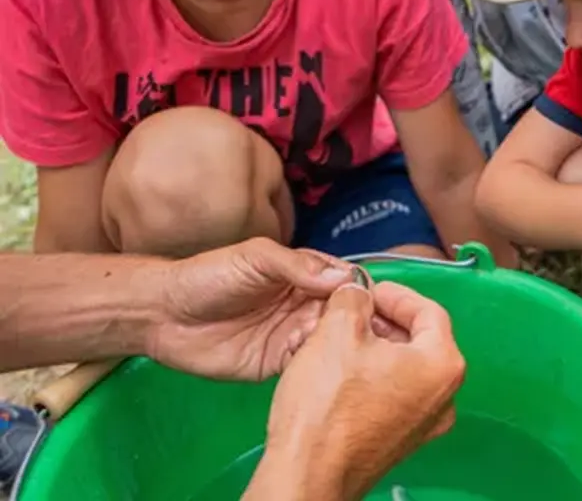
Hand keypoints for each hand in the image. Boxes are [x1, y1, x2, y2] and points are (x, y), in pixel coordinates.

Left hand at [146, 237, 354, 380]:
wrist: (163, 315)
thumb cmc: (208, 276)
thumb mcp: (256, 258)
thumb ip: (298, 265)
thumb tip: (343, 279)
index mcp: (304, 274)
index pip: (346, 281)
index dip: (362, 290)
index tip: (377, 302)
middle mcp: (304, 304)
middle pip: (345, 313)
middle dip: (358, 321)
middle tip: (369, 331)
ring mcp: (292, 334)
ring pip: (330, 340)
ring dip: (338, 343)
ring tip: (342, 346)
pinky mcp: (277, 362)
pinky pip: (306, 364)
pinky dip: (316, 364)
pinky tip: (318, 362)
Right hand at [250, 281, 464, 499]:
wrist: (307, 474)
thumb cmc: (327, 407)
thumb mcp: (337, 331)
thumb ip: (353, 298)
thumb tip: (356, 290)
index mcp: (443, 364)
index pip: (429, 310)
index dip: (394, 293)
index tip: (366, 289)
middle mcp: (445, 397)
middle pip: (421, 339)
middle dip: (385, 320)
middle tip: (351, 311)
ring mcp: (426, 424)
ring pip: (407, 368)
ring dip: (377, 348)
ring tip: (341, 340)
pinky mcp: (403, 442)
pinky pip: (397, 395)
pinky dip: (375, 377)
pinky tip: (343, 374)